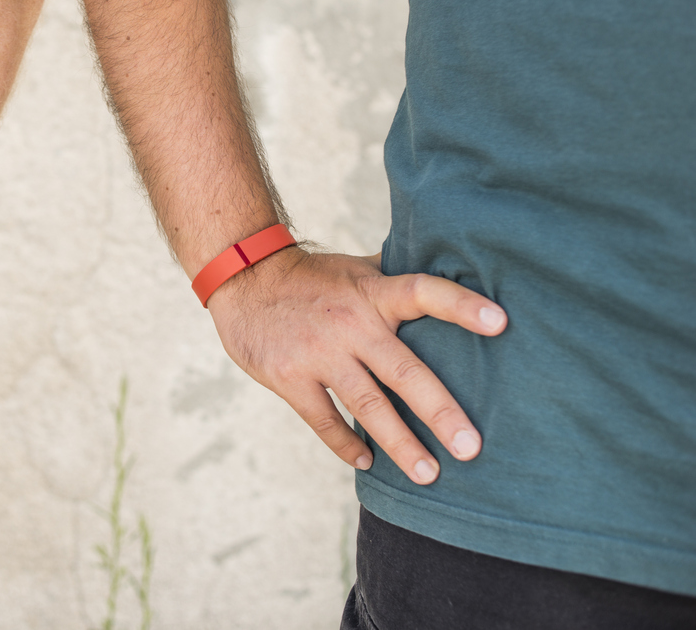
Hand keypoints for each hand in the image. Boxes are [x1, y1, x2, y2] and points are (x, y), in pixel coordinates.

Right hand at [207, 247, 506, 484]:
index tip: (501, 323)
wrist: (244, 280)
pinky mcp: (290, 377)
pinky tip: (368, 461)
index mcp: (372, 294)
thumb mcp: (356, 270)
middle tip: (471, 448)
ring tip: (429, 475)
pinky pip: (325, 420)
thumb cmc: (311, 277)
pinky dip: (347, 443)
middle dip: (440, 412)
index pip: (424, 293)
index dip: (461, 306)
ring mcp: (319, 353)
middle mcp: (350, 324)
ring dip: (400, 444)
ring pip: (367, 406)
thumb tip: (451, 276)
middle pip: (404, 371)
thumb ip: (396, 282)